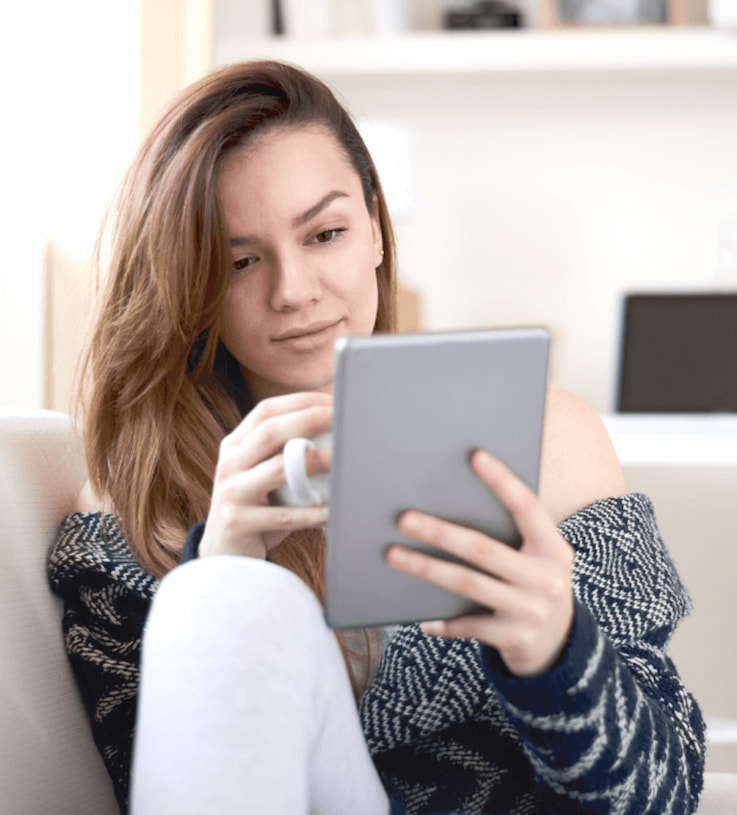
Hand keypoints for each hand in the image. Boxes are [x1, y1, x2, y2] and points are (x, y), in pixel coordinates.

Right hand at [199, 392, 331, 559]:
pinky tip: (332, 509)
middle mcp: (229, 465)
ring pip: (277, 470)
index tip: (332, 401)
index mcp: (233, 446)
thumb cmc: (257, 507)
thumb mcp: (259, 473)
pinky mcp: (239, 523)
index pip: (265, 412)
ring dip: (315, 462)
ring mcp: (231, 494)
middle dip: (310, 420)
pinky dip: (311, 512)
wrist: (223, 553)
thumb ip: (282, 451)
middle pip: (270, 432)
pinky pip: (283, 516)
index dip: (301, 402)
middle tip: (343, 420)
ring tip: (342, 460)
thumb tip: (335, 428)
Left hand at [386, 450, 574, 676]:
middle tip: (403, 518)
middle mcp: (546, 578)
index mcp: (553, 548)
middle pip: (482, 548)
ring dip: (425, 568)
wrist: (559, 641)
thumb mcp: (538, 555)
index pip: (527, 507)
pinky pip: (467, 624)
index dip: (502, 481)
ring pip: (466, 583)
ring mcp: (531, 610)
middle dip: (439, 532)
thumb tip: (450, 501)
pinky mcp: (514, 638)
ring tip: (393, 555)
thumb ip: (512, 533)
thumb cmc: (534, 581)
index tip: (475, 456)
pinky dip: (442, 620)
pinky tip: (420, 616)